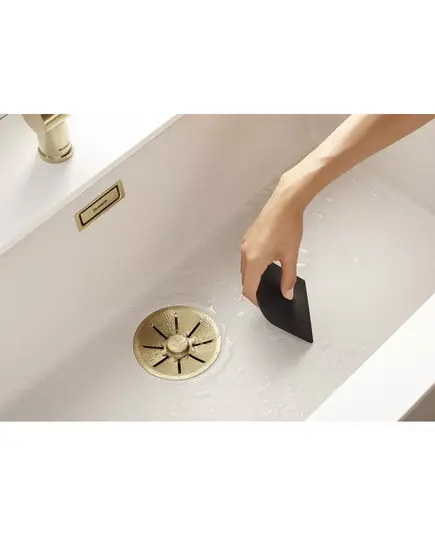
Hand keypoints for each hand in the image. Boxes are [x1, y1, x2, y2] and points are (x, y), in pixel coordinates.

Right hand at [241, 174, 304, 305]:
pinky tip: (267, 262)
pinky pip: (246, 257)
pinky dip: (253, 265)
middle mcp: (245, 253)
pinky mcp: (248, 237)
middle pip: (245, 279)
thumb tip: (287, 294)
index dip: (255, 299)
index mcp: (254, 260)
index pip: (248, 288)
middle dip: (254, 288)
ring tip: (268, 279)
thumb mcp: (290, 256)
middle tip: (268, 294)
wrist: (284, 203)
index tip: (263, 304)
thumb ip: (288, 278)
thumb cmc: (288, 227)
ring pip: (245, 268)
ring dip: (253, 276)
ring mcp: (245, 244)